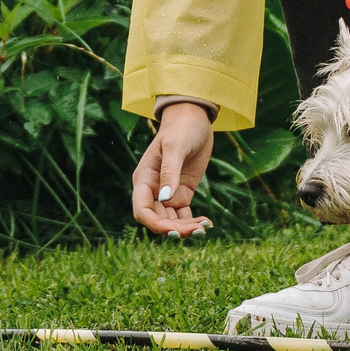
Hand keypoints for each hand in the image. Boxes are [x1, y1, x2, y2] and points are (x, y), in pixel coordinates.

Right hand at [131, 101, 215, 237]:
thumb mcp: (175, 147)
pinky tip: (207, 223)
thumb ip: (170, 171)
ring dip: (185, 228)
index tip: (173, 231)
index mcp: (144, 179)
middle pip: (158, 219)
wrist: (194, 119)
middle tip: (198, 230)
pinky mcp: (182, 193)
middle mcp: (153, 190)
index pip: (142, 210)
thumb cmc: (181, 128)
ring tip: (204, 227)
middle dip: (175, 229)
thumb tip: (164, 198)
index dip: (154, 224)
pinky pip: (184, 215)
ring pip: (172, 220)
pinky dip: (193, 222)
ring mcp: (168, 193)